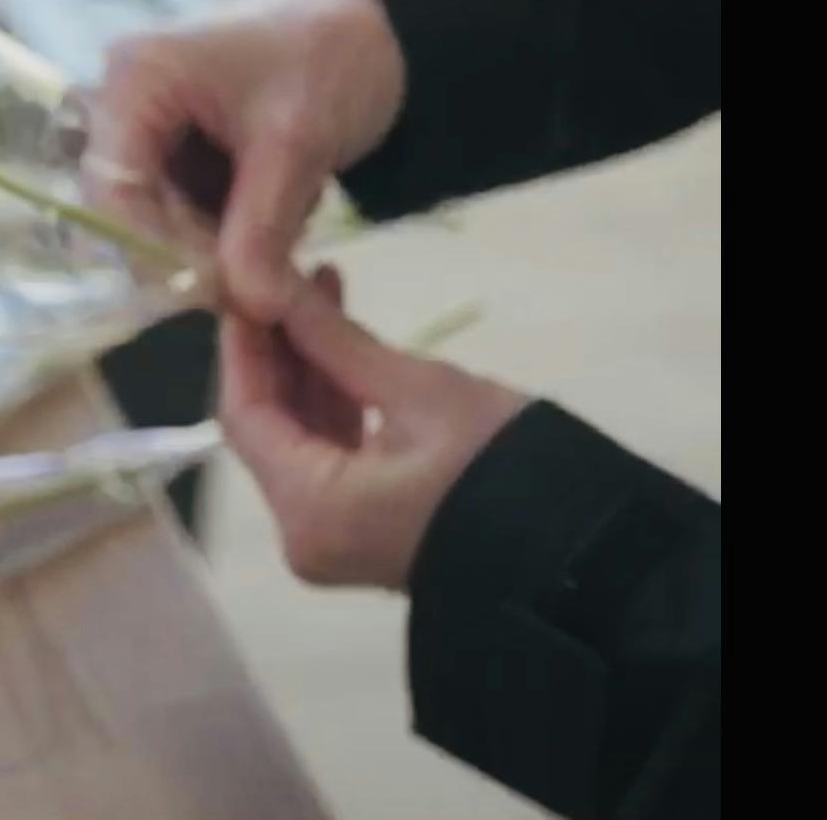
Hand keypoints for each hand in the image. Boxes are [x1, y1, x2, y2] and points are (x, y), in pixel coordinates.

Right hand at [77, 0, 406, 320]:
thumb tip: (253, 310)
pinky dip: (232, 229)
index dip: (158, 249)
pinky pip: (184, 213)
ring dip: (219, 244)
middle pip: (127, 211)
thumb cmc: (330, 58)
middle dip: (194, 253)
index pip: (112, 190)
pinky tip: (284, 208)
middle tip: (261, 282)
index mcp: (136, 81)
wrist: (375, 27)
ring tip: (289, 224)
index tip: (222, 289)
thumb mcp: (297, 145)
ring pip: (159, 221)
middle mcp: (122, 104)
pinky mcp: (176, 151)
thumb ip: (263, 232)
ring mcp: (148, 129)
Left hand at [217, 266, 528, 588]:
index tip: (245, 281)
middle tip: (289, 276)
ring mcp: (332, 540)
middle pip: (266, 428)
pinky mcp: (362, 533)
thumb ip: (335, 340)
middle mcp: (304, 534)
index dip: (241, 344)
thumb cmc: (505, 468)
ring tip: (321, 291)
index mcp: (309, 509)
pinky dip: (333, 407)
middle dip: (277, 350)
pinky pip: (328, 462)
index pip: (244, 414)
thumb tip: (275, 285)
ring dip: (307, 371)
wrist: (584, 551)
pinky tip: (343, 346)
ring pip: (297, 440)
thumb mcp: (419, 391)